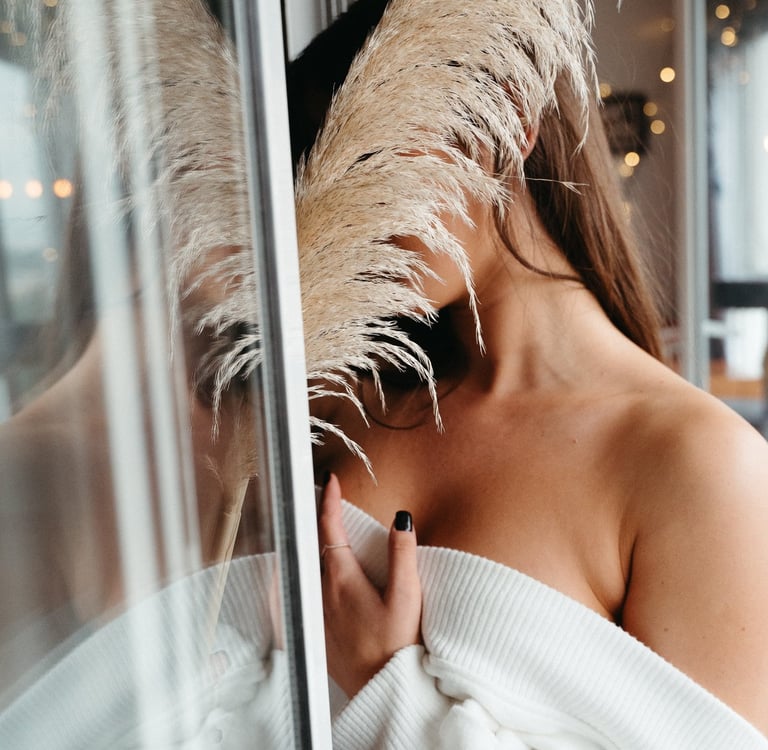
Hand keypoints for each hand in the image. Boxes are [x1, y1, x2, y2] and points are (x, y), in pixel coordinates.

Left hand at [319, 473, 421, 696]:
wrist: (383, 690)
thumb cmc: (397, 646)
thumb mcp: (408, 598)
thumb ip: (403, 555)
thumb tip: (401, 518)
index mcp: (342, 579)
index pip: (330, 528)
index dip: (330, 501)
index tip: (331, 480)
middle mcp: (321, 591)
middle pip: (311, 543)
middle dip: (316, 516)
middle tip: (321, 495)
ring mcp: (314, 610)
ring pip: (303, 564)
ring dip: (308, 541)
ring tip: (314, 524)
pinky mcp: (315, 626)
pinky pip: (300, 588)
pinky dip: (300, 569)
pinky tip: (302, 568)